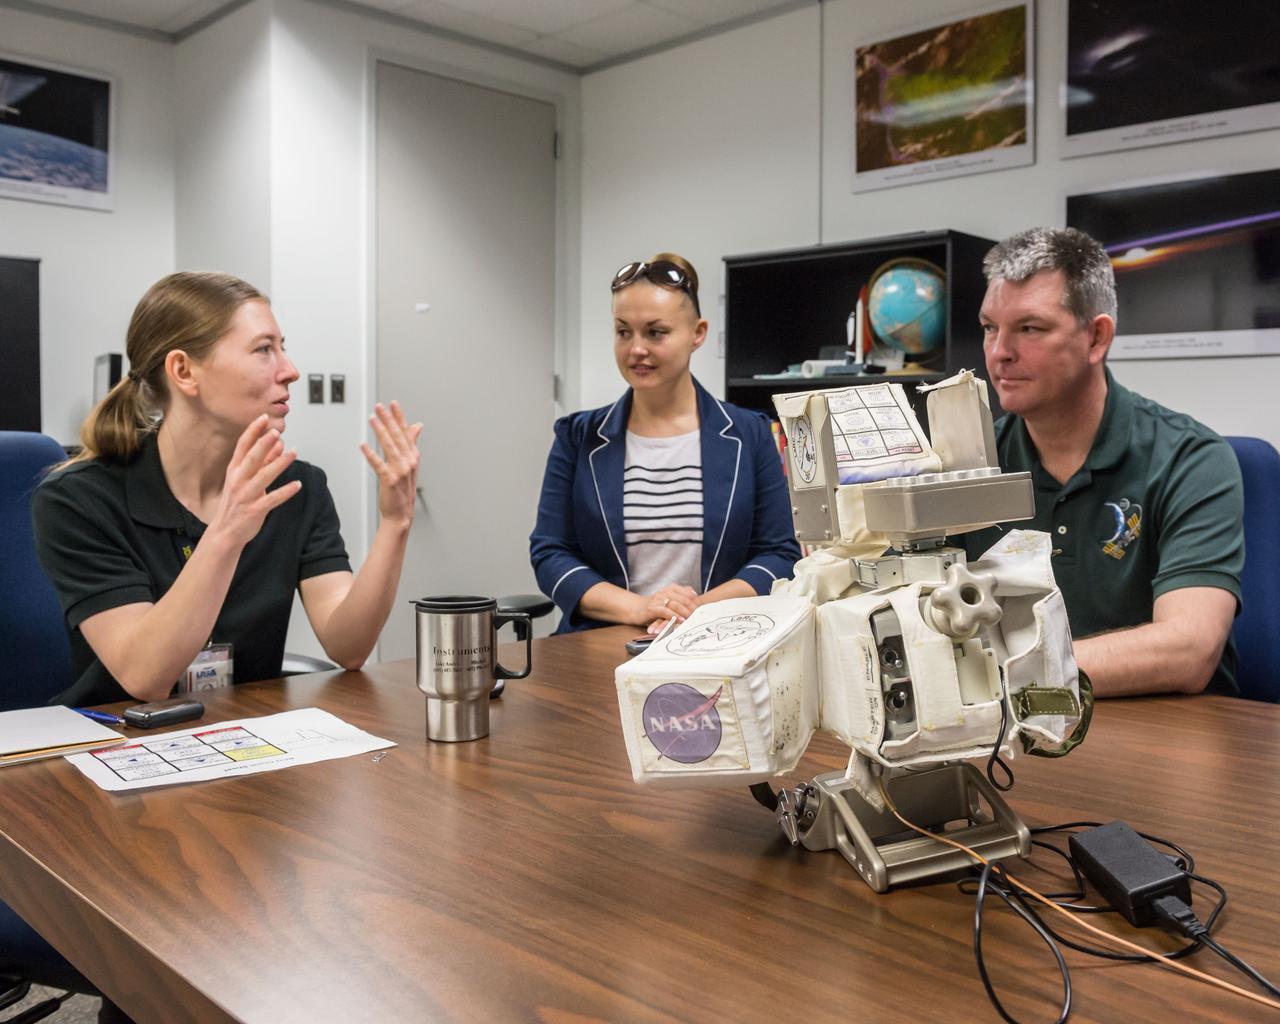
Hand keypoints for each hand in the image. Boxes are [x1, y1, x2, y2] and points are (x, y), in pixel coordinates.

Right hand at [208, 415, 300, 549]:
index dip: (253, 431)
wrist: (225, 532)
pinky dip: (285, 492)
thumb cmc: (237, 502)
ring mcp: (245, 496)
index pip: (243, 446)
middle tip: (276, 432)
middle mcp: (238, 480)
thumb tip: (278, 444)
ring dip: (279, 463)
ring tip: (293, 452)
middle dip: (263, 444)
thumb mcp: (246, 479)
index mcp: (234, 470)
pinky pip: (272, 499)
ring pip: (263, 476)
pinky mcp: (254, 510)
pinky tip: (297, 484)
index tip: (264, 417)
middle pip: (251, 458)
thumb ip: (263, 462)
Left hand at [361, 400, 422, 528]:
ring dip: (380, 431)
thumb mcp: (410, 464)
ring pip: (389, 447)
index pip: (406, 432)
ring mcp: (400, 471)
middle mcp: (409, 462)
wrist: (401, 514)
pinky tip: (363, 446)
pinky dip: (371, 455)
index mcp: (413, 456)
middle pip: (397, 436)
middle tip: (379, 406)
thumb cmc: (403, 490)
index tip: (393, 404)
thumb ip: (411, 443)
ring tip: (372, 419)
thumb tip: (417, 426)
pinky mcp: (390, 481)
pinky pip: (379, 465)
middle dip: (388, 419)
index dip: (399, 417)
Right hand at [635, 584, 697, 629]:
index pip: (688, 593)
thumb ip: (680, 594)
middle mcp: (665, 592)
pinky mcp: (652, 608)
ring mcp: (658, 600)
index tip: (703, 610)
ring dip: (686, 613)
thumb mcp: (668, 598)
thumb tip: (694, 593)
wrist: (636, 609)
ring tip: (693, 619)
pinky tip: (681, 621)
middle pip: (684, 599)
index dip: (696, 602)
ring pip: (676, 605)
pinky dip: (674, 616)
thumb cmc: (655, 605)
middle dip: (693, 608)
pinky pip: (666, 612)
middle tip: (700, 617)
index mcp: (671, 588)